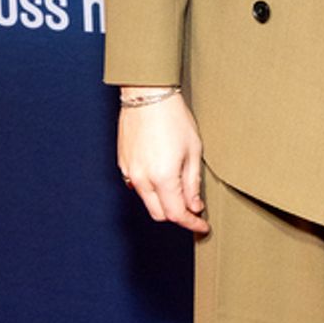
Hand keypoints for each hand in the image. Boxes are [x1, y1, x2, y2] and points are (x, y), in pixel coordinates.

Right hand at [116, 93, 208, 233]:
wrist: (147, 95)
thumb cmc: (174, 118)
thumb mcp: (193, 151)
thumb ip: (192, 183)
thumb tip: (194, 206)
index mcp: (163, 177)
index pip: (177, 215)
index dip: (192, 224)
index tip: (202, 227)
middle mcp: (142, 179)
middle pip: (159, 214)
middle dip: (177, 215)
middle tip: (193, 209)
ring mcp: (129, 172)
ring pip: (147, 201)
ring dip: (163, 202)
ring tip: (179, 189)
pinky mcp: (122, 164)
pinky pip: (137, 186)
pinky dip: (151, 189)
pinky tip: (162, 176)